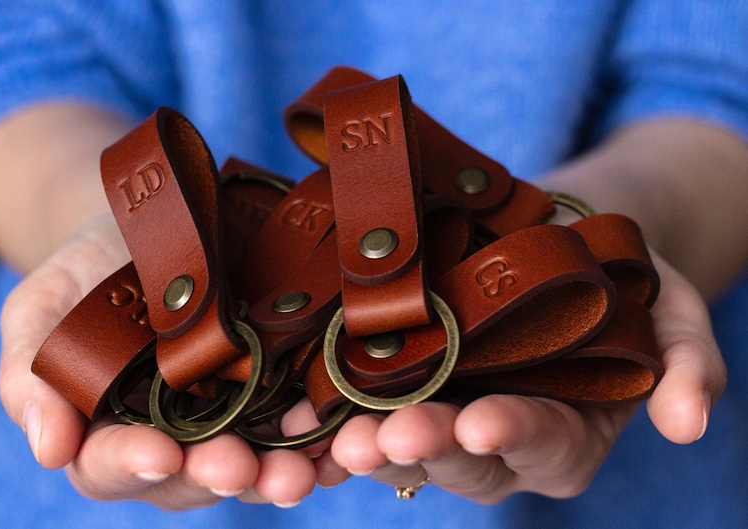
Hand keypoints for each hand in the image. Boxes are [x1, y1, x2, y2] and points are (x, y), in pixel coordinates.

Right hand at [0, 214, 317, 508]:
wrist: (152, 224)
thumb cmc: (88, 268)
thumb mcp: (43, 307)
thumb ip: (33, 375)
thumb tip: (49, 449)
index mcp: (111, 428)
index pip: (111, 467)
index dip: (131, 465)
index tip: (157, 452)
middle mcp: (176, 434)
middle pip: (193, 477)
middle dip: (218, 476)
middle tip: (241, 468)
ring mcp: (233, 413)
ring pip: (255, 460)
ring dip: (279, 470)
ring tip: (301, 468)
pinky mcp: (280, 383)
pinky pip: (301, 418)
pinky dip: (322, 431)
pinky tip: (339, 427)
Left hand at [283, 252, 725, 502]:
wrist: (546, 231)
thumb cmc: (614, 271)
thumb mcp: (669, 306)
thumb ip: (688, 364)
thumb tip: (692, 426)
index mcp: (562, 431)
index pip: (543, 444)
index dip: (515, 435)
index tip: (481, 424)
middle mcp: (493, 433)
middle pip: (457, 455)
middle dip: (423, 446)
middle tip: (384, 437)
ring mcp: (438, 406)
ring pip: (396, 441)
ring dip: (361, 442)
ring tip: (328, 432)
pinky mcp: (393, 379)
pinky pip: (355, 405)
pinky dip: (323, 412)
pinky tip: (292, 407)